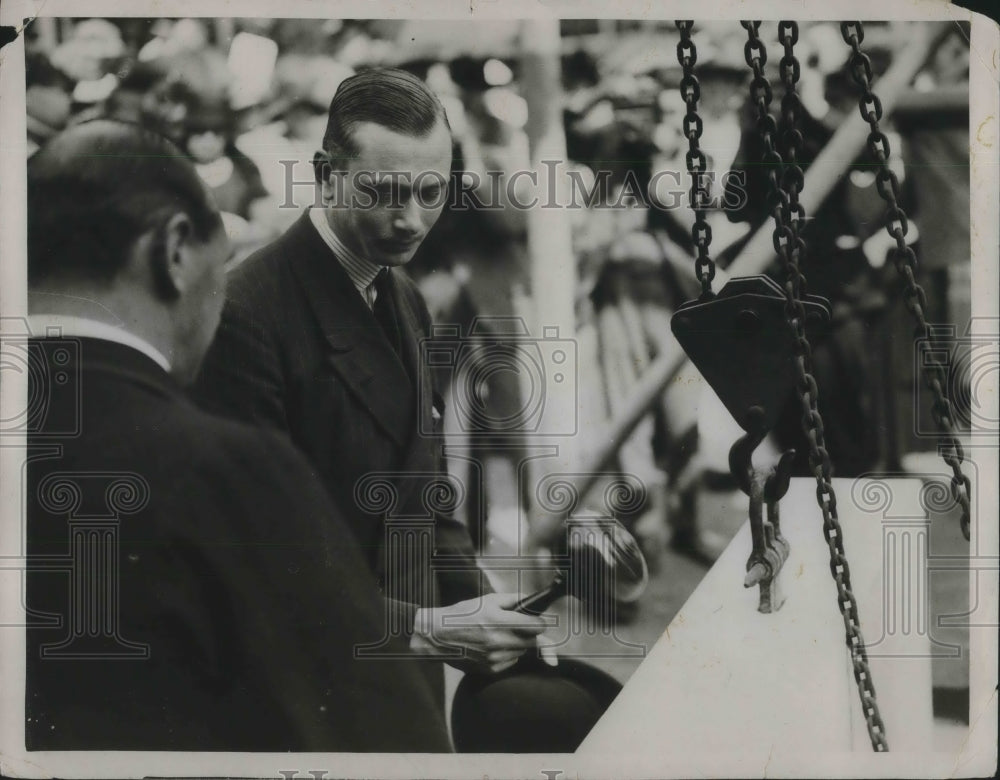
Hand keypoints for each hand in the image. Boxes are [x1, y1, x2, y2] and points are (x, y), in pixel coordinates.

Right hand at [410, 593, 547, 673]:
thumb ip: (513, 599)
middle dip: (529, 634)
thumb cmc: (462, 615)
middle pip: (533, 642)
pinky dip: (507, 655)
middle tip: (516, 627)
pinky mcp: (491, 670)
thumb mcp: (487, 600)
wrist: (438, 637)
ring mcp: (496, 658)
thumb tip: (530, 600)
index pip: (537, 627)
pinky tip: (492, 646)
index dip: (538, 622)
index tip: (536, 621)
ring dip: (518, 644)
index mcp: (500, 621)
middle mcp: (499, 641)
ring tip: (499, 635)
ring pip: (522, 652)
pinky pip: (511, 662)